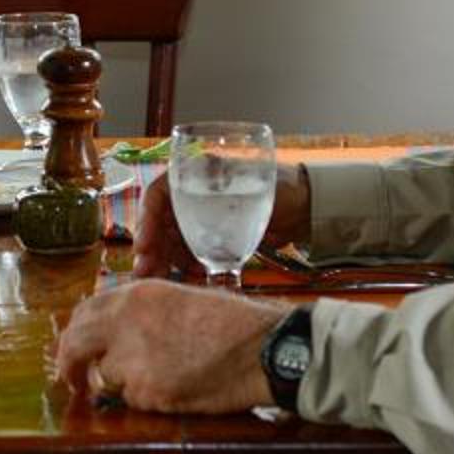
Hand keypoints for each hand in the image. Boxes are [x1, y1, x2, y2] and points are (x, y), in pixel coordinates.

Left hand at [53, 281, 288, 414]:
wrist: (263, 348)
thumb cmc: (233, 324)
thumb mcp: (179, 300)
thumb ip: (140, 314)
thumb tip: (112, 334)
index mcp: (135, 295)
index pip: (84, 313)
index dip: (77, 334)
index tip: (77, 348)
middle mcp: (126, 322)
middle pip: (75, 345)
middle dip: (69, 365)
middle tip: (71, 380)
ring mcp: (135, 359)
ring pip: (106, 377)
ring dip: (122, 383)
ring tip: (161, 377)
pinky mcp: (149, 392)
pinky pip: (133, 400)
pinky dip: (147, 400)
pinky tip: (178, 388)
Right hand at [132, 161, 311, 279]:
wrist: (309, 208)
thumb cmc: (282, 188)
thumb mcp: (250, 189)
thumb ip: (225, 204)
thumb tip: (194, 220)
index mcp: (196, 172)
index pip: (159, 194)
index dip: (147, 220)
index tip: (145, 246)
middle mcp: (193, 192)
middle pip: (162, 220)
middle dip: (152, 248)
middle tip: (147, 273)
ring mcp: (203, 215)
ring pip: (172, 239)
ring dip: (164, 260)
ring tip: (159, 282)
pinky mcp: (214, 235)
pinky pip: (191, 251)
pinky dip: (185, 265)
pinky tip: (186, 279)